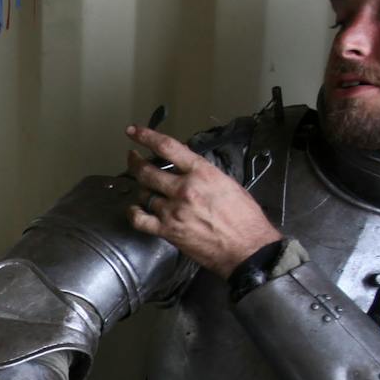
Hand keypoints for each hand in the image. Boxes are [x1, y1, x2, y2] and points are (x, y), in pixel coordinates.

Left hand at [124, 123, 282, 276]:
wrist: (248, 248)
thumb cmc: (245, 218)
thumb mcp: (228, 184)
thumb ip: (205, 175)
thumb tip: (190, 171)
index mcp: (202, 173)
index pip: (167, 147)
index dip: (145, 136)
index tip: (133, 132)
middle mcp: (184, 188)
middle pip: (147, 171)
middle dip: (135, 162)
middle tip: (132, 158)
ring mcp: (173, 210)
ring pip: (143, 194)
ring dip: (141, 190)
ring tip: (144, 189)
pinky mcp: (168, 231)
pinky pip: (140, 220)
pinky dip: (134, 213)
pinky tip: (134, 210)